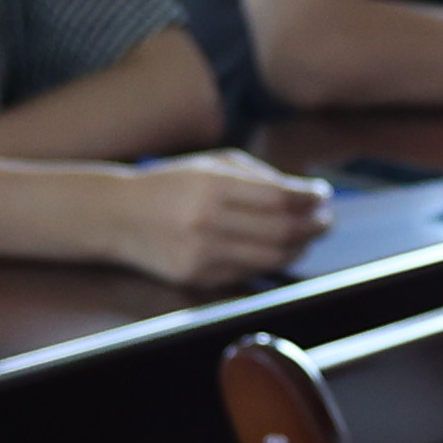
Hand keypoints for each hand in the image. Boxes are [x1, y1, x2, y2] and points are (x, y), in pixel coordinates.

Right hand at [107, 152, 332, 290]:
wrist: (116, 217)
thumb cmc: (169, 185)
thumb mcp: (209, 164)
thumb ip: (256, 174)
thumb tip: (304, 192)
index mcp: (210, 186)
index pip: (277, 195)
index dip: (308, 197)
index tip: (322, 194)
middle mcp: (206, 221)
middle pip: (280, 230)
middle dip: (312, 224)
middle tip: (325, 219)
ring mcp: (201, 254)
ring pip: (270, 257)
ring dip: (299, 247)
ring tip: (309, 236)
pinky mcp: (197, 278)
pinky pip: (249, 272)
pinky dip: (272, 261)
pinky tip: (281, 250)